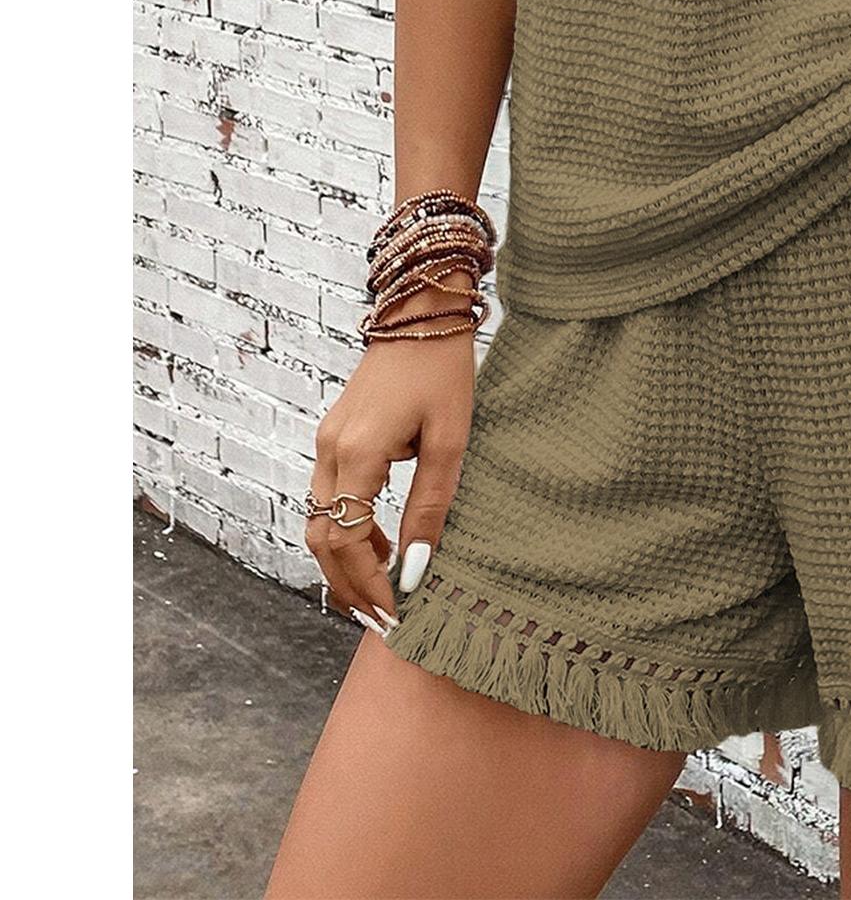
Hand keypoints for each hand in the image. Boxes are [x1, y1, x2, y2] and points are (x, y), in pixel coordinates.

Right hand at [305, 309, 473, 631]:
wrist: (422, 312)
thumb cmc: (444, 371)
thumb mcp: (451, 442)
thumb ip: (430, 507)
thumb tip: (417, 570)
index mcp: (357, 452)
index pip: (345, 541)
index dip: (367, 585)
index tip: (396, 615)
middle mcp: (330, 449)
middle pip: (321, 539)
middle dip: (349, 585)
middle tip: (384, 619)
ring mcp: (326, 439)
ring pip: (318, 520)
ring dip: (345, 559)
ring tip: (383, 590)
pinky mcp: (334, 433)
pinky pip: (327, 496)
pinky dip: (345, 529)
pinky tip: (378, 545)